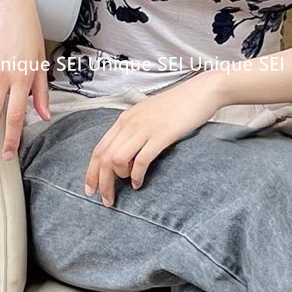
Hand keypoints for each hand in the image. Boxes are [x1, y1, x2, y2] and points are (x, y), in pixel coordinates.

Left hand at [84, 71, 225, 206]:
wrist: (201, 91)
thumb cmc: (178, 105)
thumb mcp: (149, 116)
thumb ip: (135, 132)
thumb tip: (128, 158)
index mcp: (125, 119)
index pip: (99, 148)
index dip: (91, 171)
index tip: (91, 189)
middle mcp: (130, 123)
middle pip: (105, 157)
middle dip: (101, 182)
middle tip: (106, 200)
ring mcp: (145, 129)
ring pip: (117, 160)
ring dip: (118, 179)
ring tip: (127, 187)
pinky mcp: (161, 135)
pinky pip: (141, 160)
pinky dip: (137, 175)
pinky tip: (139, 183)